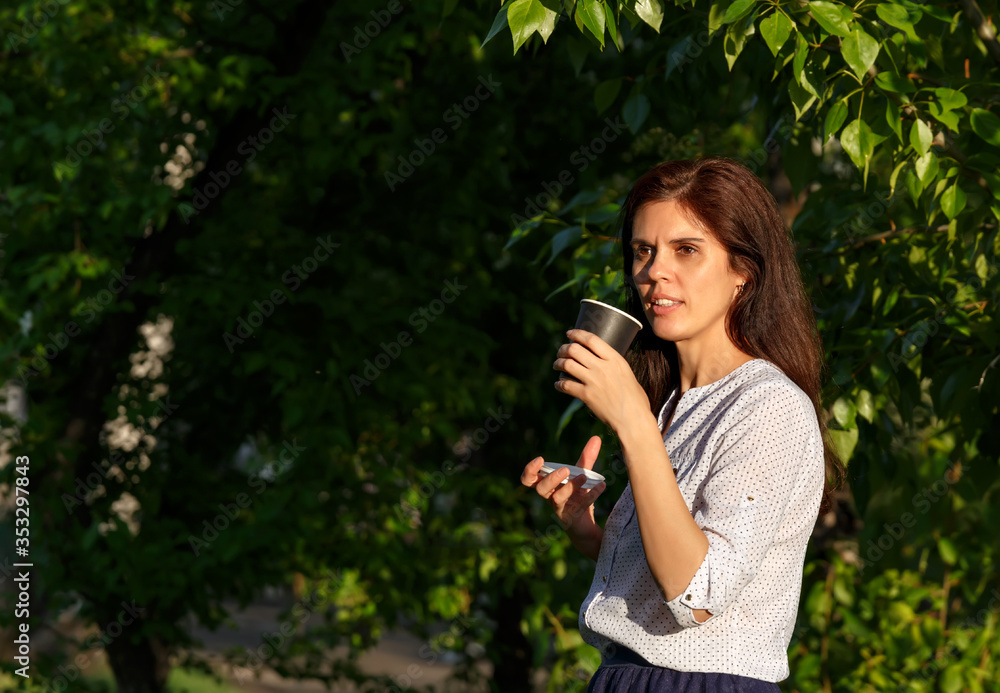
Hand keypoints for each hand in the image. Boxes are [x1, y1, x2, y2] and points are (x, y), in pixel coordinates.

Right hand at [520, 436, 606, 558]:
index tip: (541, 459)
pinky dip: (590, 495)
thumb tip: (596, 437)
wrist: (585, 526)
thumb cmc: (577, 497)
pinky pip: (578, 507)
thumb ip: (587, 458)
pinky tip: (601, 486)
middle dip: (551, 478)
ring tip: (585, 477)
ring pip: (557, 499)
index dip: (530, 470)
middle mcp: (550, 497)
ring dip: (571, 486)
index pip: (529, 479)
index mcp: (548, 485)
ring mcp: (560, 509)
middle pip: (541, 489)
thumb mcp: (582, 475)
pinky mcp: (572, 518)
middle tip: (566, 469)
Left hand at [552, 329, 650, 433]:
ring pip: (567, 364)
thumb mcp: (628, 374)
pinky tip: (558, 384)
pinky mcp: (586, 395)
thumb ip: (614, 366)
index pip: (592, 339)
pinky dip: (559, 383)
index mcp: (615, 360)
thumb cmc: (636, 400)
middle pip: (575, 349)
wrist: (634, 419)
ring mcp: (593, 381)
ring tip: (557, 365)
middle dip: (564, 348)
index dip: (577, 334)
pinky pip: (566, 385)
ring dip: (558, 363)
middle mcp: (603, 367)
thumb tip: (603, 362)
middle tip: (561, 352)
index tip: (569, 333)